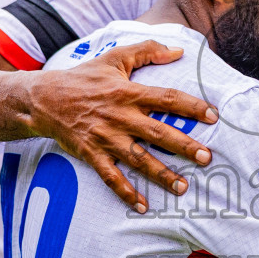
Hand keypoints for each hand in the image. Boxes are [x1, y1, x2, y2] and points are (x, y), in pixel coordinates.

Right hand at [24, 41, 218, 212]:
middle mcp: (119, 116)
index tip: (214, 116)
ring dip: (161, 174)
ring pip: (138, 159)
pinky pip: (111, 177)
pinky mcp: (91, 154)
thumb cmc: (84, 78)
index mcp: (128, 92)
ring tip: (183, 188)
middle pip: (157, 133)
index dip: (191, 106)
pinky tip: (142, 207)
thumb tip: (178, 50)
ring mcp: (105, 137)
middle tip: (207, 158)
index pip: (167, 98)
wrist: (44, 99)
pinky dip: (125, 192)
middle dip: (183, 146)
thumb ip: (147, 50)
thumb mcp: (115, 57)